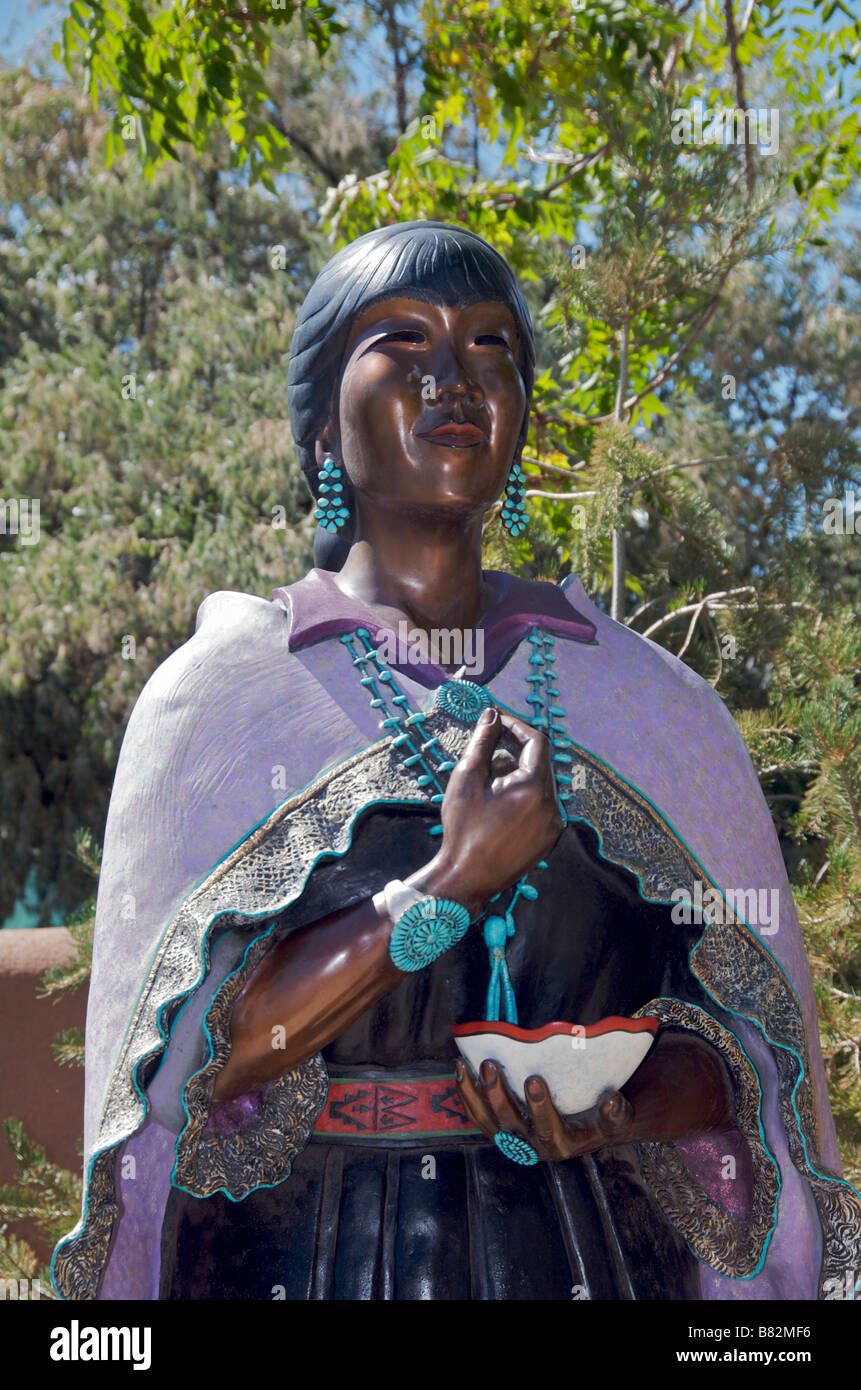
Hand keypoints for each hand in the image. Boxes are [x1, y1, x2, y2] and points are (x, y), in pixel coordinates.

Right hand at [410, 706, 563, 915]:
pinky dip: (524, 798)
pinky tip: (499, 810)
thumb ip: (482, 741)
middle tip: (485, 758)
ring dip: (518, 777)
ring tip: (488, 789)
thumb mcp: (466, 778)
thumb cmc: (463, 828)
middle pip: (539, 763)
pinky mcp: (550, 839)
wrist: (466, 877)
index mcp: (533, 787)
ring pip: (541, 785)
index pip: (536, 742)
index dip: (517, 726)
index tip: (497, 722)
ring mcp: (554, 825)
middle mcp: (551, 805)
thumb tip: (491, 714)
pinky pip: (542, 806)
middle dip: (514, 753)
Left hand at [455, 1058, 633, 1160]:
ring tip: (468, 1064)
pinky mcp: (499, 1131)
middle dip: (498, 1095)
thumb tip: (612, 1101)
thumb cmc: (599, 1118)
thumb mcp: (615, 1121)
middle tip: (492, 1065)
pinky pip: (477, 1115)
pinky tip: (460, 1069)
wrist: (586, 1128)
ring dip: (476, 1093)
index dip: (540, 1108)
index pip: (549, 1129)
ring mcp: (514, 1140)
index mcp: (563, 1145)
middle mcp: (534, 1147)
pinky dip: (467, 1094)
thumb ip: (616, 1114)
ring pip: (488, 1120)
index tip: (533, 1079)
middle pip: (510, 1124)